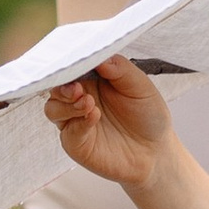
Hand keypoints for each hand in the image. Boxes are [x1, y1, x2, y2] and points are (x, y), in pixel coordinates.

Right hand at [44, 58, 174, 191]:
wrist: (156, 151)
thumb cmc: (148, 116)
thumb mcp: (140, 86)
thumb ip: (120, 69)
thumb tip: (100, 57)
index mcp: (92, 79)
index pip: (71, 67)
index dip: (70, 64)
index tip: (76, 62)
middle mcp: (79, 98)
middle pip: (55, 87)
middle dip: (62, 86)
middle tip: (77, 88)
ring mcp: (75, 121)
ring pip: (53, 109)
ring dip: (66, 104)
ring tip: (88, 103)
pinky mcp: (77, 143)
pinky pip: (68, 132)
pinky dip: (78, 123)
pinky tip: (93, 117)